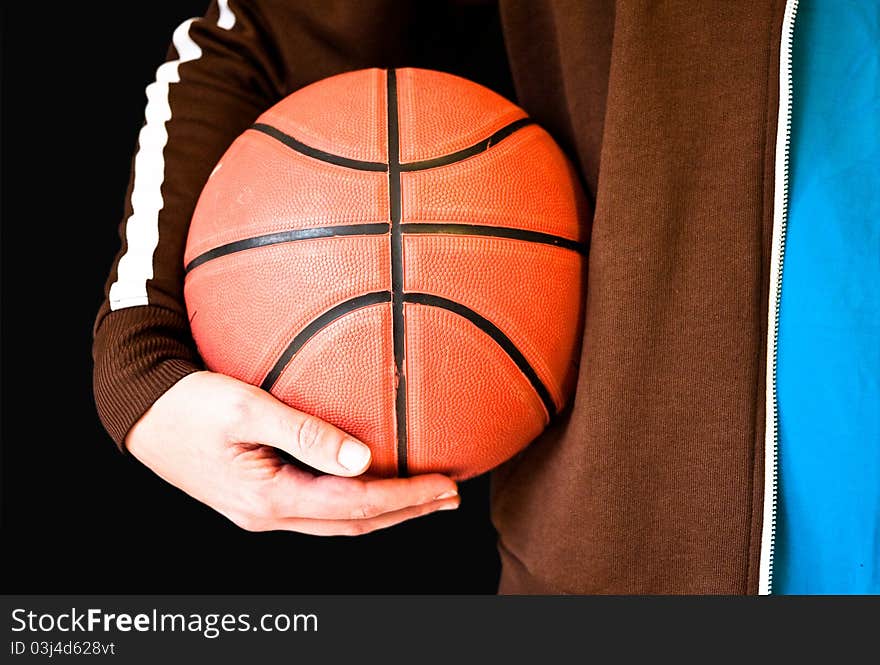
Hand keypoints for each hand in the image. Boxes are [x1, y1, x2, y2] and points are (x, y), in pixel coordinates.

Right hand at [125, 371, 458, 533]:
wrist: (139, 411)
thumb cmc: (188, 403)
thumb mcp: (246, 410)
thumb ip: (304, 434)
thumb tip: (362, 459)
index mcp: (270, 498)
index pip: (357, 506)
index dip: (406, 499)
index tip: (446, 486)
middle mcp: (269, 515)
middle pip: (354, 523)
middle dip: (406, 512)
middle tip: (450, 496)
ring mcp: (262, 511)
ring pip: (338, 521)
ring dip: (385, 510)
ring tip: (423, 496)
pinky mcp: (257, 497)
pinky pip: (318, 509)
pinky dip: (355, 502)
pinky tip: (368, 483)